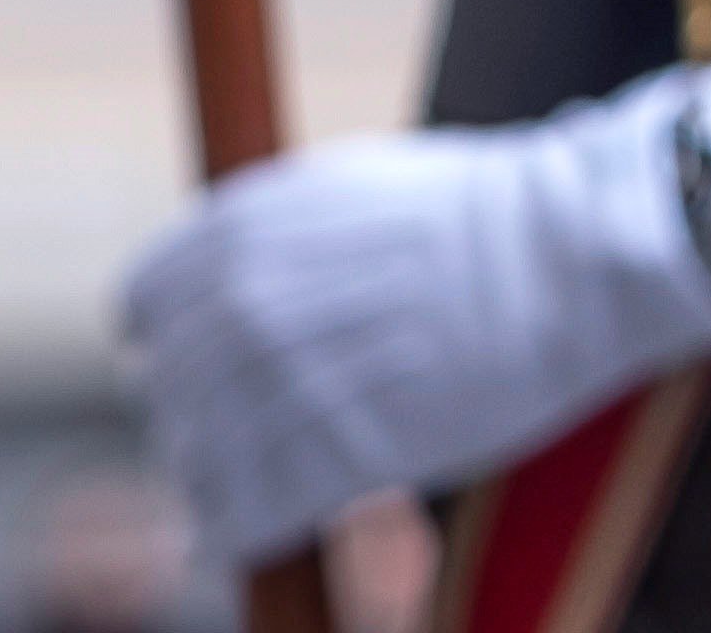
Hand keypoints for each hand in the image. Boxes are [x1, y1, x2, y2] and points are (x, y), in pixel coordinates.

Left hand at [117, 76, 710, 571]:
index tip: (176, 355)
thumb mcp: (351, 181)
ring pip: (202, 458)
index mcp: (250, 227)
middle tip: (220, 427)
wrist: (565, 254)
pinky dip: (236, 529)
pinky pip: (252, 513)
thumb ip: (272, 226)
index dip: (157, 335)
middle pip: (170, 388)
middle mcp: (254, 303)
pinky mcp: (349, 454)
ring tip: (233, 484)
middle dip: (186, 413)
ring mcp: (298, 381)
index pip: (145, 303)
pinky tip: (243, 530)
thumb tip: (217, 271)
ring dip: (209, 477)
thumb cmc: (474, 211)